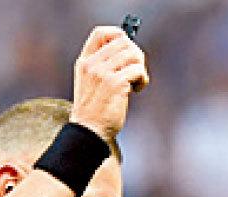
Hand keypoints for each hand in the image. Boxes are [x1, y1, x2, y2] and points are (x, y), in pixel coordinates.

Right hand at [70, 25, 149, 142]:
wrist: (89, 132)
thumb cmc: (94, 112)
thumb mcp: (90, 83)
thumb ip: (103, 67)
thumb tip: (130, 53)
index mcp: (85, 62)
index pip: (100, 33)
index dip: (118, 35)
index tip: (126, 50)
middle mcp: (92, 64)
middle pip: (123, 41)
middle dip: (136, 54)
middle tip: (136, 71)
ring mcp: (103, 73)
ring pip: (132, 54)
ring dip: (141, 67)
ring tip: (136, 82)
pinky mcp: (115, 84)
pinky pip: (137, 70)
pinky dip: (143, 79)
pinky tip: (137, 90)